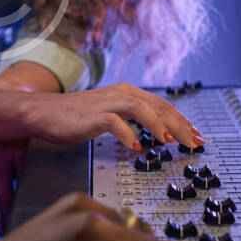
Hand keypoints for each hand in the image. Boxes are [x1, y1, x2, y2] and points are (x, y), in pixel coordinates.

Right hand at [23, 83, 203, 151]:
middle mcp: (120, 94)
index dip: (182, 120)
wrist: (44, 112)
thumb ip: (131, 120)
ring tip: (171, 141)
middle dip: (179, 124)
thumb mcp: (109, 116)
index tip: (196, 136)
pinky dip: (128, 134)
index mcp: (127, 93)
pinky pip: (114, 122)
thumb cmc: (75, 117)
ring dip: (158, 125)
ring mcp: (107, 103)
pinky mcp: (92, 116)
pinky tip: (136, 147)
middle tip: (194, 143)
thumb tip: (154, 135)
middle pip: (157, 106)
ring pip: (141, 109)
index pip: (162, 105)